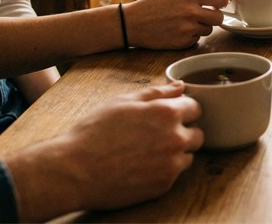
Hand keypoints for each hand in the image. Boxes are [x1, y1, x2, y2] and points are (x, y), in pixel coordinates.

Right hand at [8, 82, 203, 220]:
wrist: (74, 171)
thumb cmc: (95, 132)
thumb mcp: (123, 102)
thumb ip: (157, 93)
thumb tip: (181, 86)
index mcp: (168, 113)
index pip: (196, 108)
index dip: (182, 110)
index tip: (170, 115)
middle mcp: (176, 139)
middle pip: (197, 134)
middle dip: (183, 132)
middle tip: (157, 135)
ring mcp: (171, 165)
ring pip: (187, 156)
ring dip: (175, 153)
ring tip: (147, 152)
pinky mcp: (163, 185)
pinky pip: (174, 174)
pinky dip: (163, 170)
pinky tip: (141, 166)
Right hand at [124, 0, 228, 48]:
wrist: (132, 23)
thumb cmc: (154, 3)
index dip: (222, 1)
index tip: (217, 2)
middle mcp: (190, 12)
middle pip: (219, 17)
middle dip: (213, 15)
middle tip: (202, 14)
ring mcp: (186, 29)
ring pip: (209, 30)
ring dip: (201, 26)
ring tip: (184, 21)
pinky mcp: (182, 43)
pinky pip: (197, 39)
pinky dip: (191, 36)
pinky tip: (178, 30)